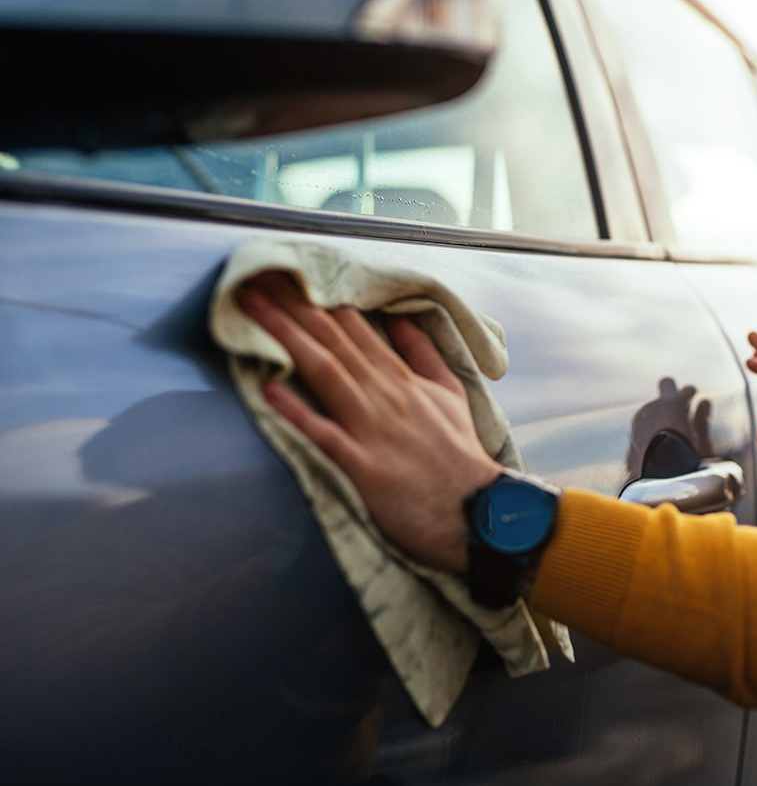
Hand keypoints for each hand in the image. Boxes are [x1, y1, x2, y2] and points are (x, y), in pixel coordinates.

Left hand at [238, 272, 501, 571]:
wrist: (475, 510)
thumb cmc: (459, 455)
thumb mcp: (450, 393)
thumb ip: (423, 353)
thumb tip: (400, 318)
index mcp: (402, 378)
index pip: (354, 327)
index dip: (319, 298)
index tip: (288, 274)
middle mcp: (384, 396)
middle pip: (332, 341)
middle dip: (292, 307)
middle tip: (255, 277)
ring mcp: (372, 429)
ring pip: (325, 373)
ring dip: (286, 339)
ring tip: (252, 311)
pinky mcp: (363, 467)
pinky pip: (324, 434)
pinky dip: (297, 412)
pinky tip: (268, 391)